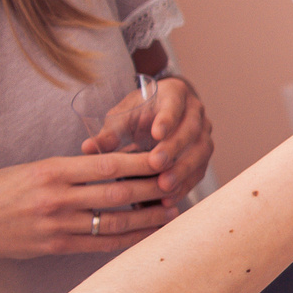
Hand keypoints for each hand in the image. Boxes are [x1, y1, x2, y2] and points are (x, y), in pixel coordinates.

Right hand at [0, 152, 173, 258]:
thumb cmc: (4, 191)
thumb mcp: (35, 169)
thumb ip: (73, 168)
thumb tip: (118, 161)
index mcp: (52, 171)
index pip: (107, 165)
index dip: (141, 163)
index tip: (166, 158)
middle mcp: (56, 198)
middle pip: (118, 193)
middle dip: (154, 189)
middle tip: (178, 185)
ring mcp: (57, 225)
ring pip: (115, 222)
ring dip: (148, 218)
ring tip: (171, 211)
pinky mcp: (56, 246)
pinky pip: (101, 244)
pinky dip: (129, 239)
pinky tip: (148, 234)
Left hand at [80, 77, 212, 199]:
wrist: (164, 111)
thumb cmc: (141, 112)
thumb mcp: (123, 115)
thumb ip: (110, 131)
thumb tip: (87, 148)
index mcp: (175, 94)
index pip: (174, 105)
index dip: (167, 119)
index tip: (156, 133)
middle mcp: (195, 112)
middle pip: (191, 130)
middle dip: (174, 149)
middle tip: (156, 164)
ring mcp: (204, 133)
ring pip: (201, 151)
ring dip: (183, 170)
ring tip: (165, 186)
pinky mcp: (204, 154)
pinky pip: (200, 170)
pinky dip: (185, 185)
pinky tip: (169, 198)